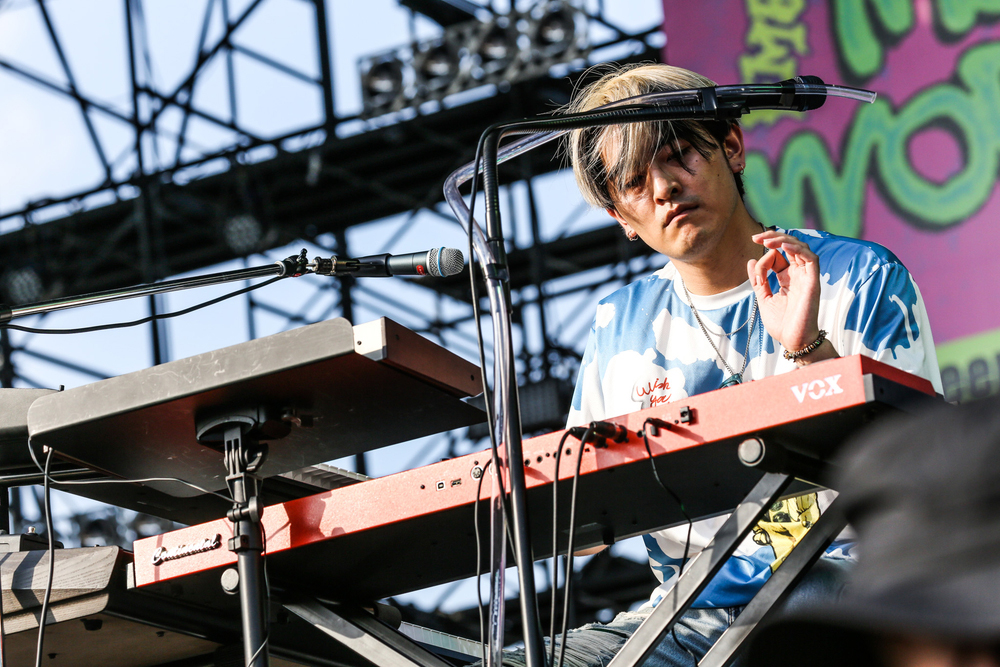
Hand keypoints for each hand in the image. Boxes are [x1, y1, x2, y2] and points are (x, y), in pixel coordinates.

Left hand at [747, 230, 823, 354]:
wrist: (793, 341)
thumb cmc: (781, 323)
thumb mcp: (763, 298)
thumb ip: (758, 280)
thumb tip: (750, 261)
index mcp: (787, 277)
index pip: (778, 255)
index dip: (765, 255)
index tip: (755, 271)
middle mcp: (798, 274)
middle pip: (790, 245)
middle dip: (773, 237)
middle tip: (757, 238)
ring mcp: (806, 276)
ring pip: (801, 247)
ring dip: (784, 240)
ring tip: (767, 241)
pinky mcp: (813, 281)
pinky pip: (811, 258)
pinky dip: (798, 249)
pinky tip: (784, 247)